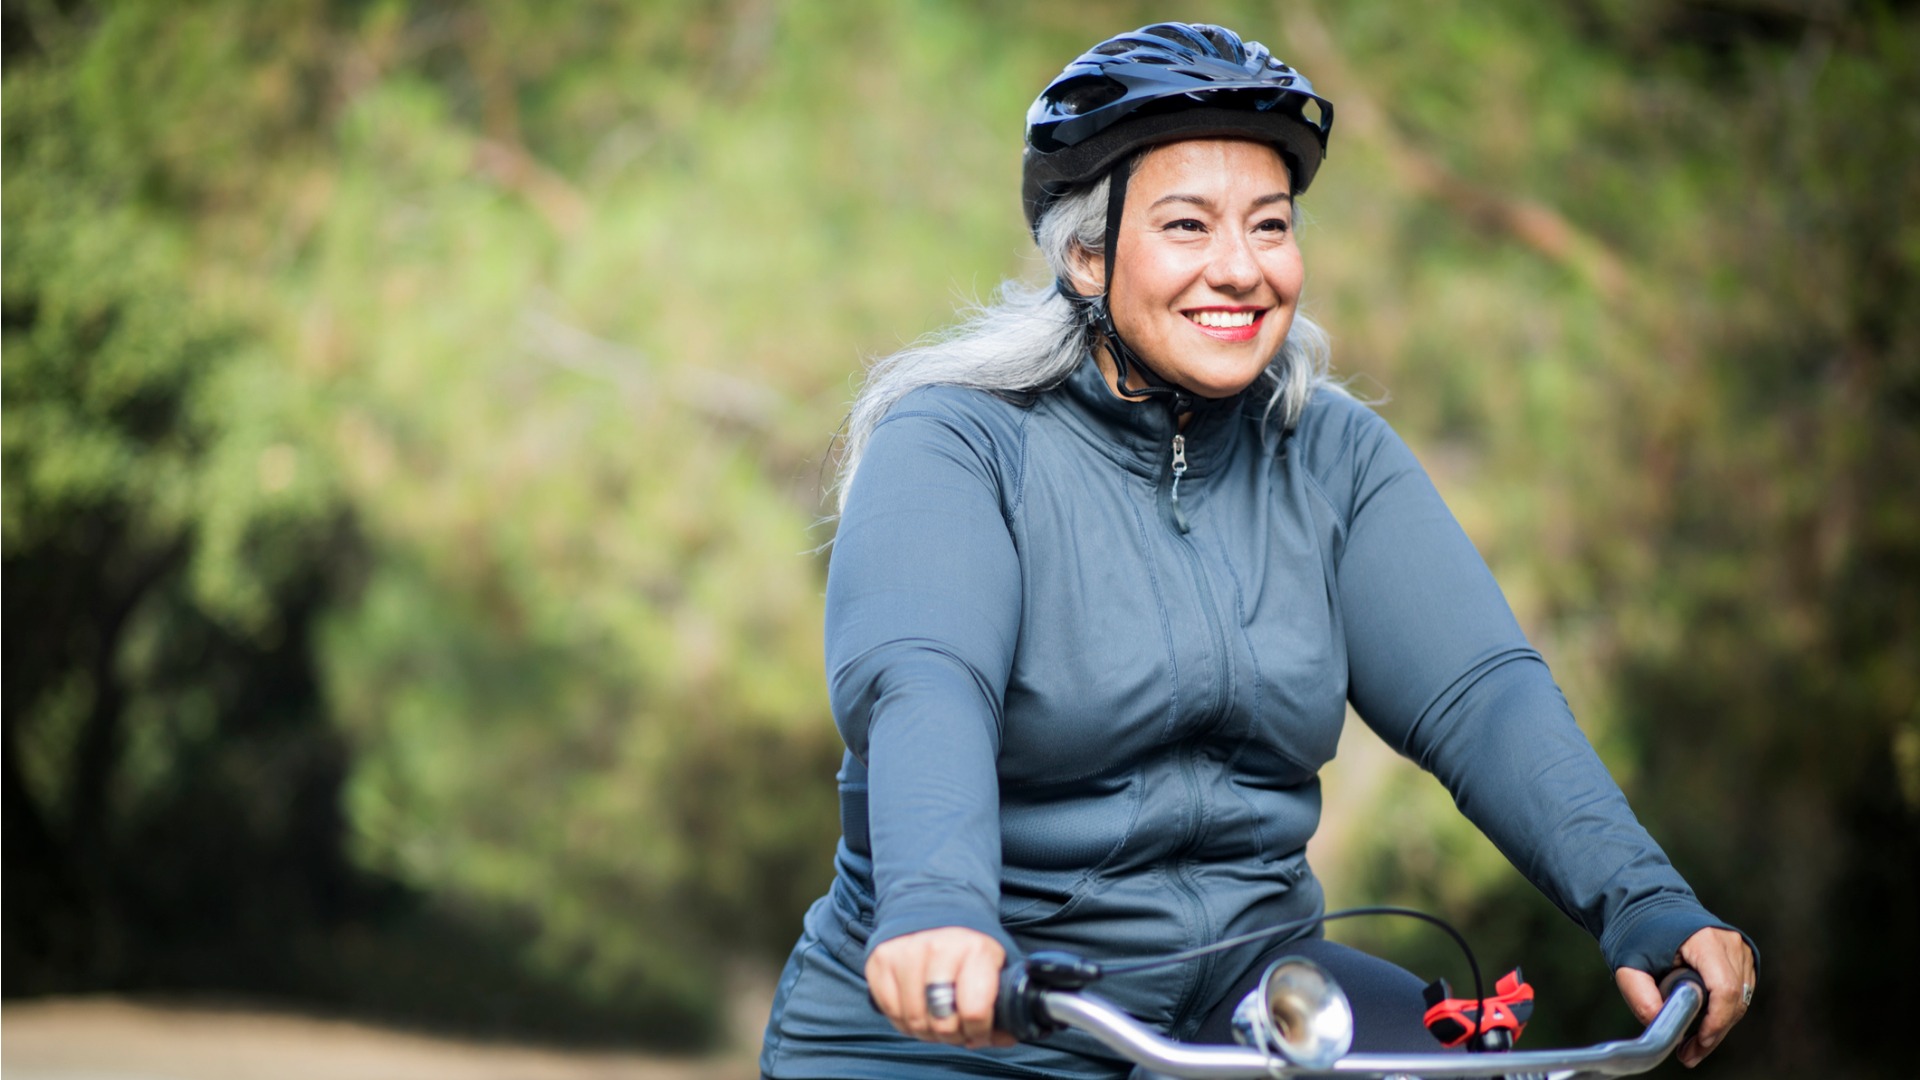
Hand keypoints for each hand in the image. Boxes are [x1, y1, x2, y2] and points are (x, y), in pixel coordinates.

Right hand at [866, 926, 1016, 1049]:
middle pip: (942, 1022)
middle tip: (956, 1027)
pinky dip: (905, 1021)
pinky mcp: (880, 961)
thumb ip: (1002, 1004)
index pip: (974, 1011)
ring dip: (927, 1031)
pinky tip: (917, 1009)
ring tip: (936, 1019)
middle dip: (952, 1034)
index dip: (978, 1031)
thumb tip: (1005, 1037)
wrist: (933, 912)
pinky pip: (891, 1013)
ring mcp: (905, 953)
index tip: (979, 1028)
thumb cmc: (967, 950)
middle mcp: (938, 948)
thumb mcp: (995, 967)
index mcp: (974, 949)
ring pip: (914, 1021)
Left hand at [1614, 927, 1754, 1067]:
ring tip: (1692, 1044)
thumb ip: (1640, 995)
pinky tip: (1702, 1023)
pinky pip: (1739, 992)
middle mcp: (1729, 943)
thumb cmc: (1638, 933)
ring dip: (1718, 1025)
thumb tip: (1659, 1024)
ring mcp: (1739, 948)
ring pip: (1739, 1000)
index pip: (1725, 990)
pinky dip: (1723, 1011)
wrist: (1648, 906)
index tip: (1698, 1042)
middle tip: (1689, 1054)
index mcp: (1705, 941)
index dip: (1715, 1022)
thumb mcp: (1628, 964)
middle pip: (1735, 1000)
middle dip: (1714, 1032)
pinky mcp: (1740, 956)